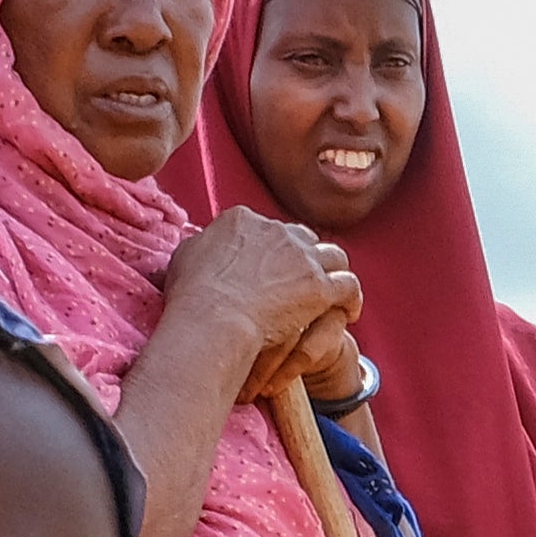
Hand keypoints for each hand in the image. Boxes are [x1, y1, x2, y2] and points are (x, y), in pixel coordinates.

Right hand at [163, 211, 358, 412]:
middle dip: (307, 257)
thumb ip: (198, 245)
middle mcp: (276, 230)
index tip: (274, 267)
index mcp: (243, 218)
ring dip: (334, 272)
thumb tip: (199, 243)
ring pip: (333, 256)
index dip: (274, 248)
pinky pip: (349, 285)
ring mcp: (301, 257)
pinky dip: (352, 297)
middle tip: (307, 280)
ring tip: (336, 292)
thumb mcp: (183, 257)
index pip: (268, 228)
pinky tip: (349, 311)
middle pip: (303, 238)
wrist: (213, 318)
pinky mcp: (319, 285)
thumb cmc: (191, 295)